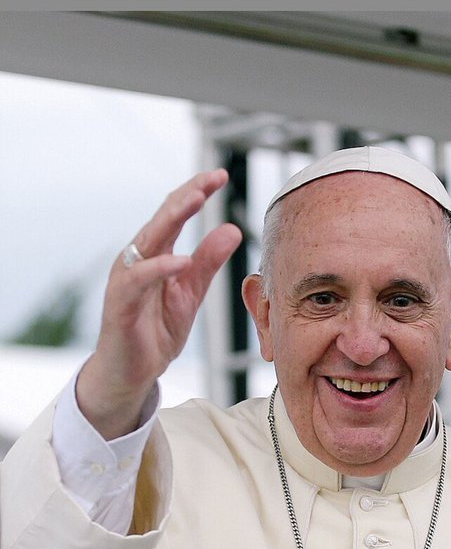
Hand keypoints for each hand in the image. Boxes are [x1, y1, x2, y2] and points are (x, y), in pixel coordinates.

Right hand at [76, 170, 242, 438]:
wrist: (131, 372)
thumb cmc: (155, 330)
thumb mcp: (190, 292)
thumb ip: (208, 261)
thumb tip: (231, 229)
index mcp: (155, 253)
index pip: (174, 213)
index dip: (195, 192)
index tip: (220, 176)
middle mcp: (137, 259)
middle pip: (162, 218)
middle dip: (187, 195)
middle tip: (211, 178)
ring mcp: (127, 279)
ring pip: (148, 240)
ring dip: (172, 218)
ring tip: (196, 201)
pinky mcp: (120, 303)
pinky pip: (138, 280)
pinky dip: (160, 268)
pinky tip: (181, 261)